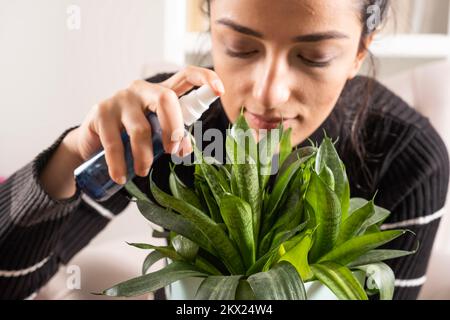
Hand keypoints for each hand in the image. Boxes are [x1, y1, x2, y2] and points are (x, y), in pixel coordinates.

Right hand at [41, 66, 224, 198]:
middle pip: (166, 99)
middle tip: (172, 152)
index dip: (205, 78)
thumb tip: (186, 150)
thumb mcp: (156, 137)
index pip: (186, 76)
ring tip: (142, 172)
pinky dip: (119, 163)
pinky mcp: (100, 111)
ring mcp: (120, 98)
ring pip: (140, 128)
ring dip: (144, 156)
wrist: (92, 143)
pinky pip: (113, 141)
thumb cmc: (131, 138)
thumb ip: (173, 139)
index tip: (220, 90)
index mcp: (161, 93)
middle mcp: (142, 90)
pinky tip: (120, 176)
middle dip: (174, 128)